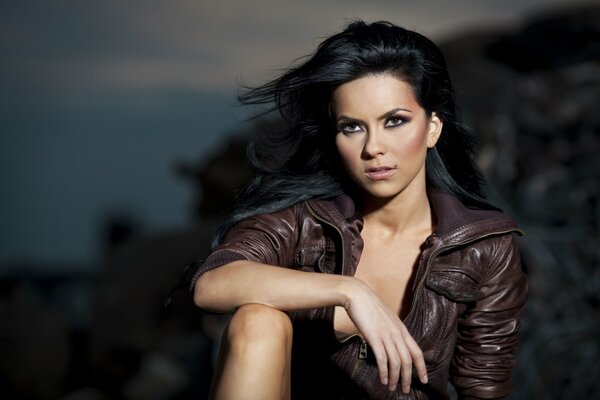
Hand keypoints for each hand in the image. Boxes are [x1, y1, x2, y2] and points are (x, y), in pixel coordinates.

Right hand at [344, 279, 426, 393]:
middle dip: (407, 378)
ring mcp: (386, 335)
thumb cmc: (370, 307)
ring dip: (395, 378)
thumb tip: (393, 345)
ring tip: (391, 387)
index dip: (422, 368)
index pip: (417, 352)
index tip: (424, 380)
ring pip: (396, 362)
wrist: (357, 295)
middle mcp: (397, 333)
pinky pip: (382, 359)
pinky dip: (384, 371)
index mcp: (402, 329)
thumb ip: (392, 332)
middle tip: (405, 390)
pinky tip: (382, 379)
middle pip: (408, 361)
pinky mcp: (374, 337)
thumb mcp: (387, 320)